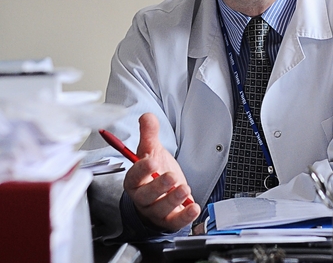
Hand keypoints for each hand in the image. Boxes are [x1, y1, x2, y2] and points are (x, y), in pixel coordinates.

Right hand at [123, 113, 200, 230]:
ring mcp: (156, 210)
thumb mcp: (152, 152)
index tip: (151, 161)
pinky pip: (175, 221)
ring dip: (173, 200)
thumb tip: (147, 116)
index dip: (141, 170)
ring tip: (184, 188)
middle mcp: (143, 198)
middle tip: (171, 177)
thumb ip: (149, 134)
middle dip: (159, 186)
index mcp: (135, 181)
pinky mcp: (170, 220)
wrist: (161, 194)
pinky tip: (194, 207)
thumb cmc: (153, 174)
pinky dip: (185, 216)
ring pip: (161, 209)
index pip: (134, 177)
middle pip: (147, 195)